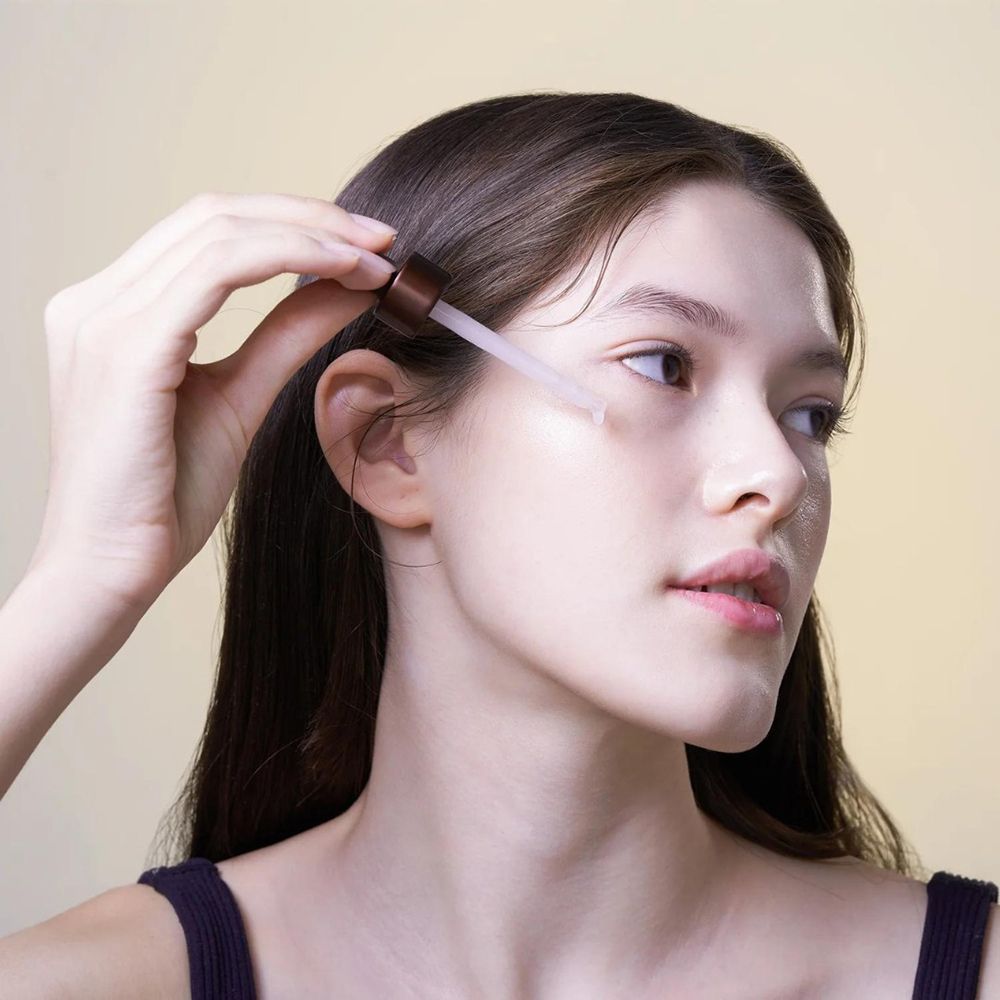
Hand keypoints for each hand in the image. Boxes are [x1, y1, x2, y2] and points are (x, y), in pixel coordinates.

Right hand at [30, 191, 397, 610]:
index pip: (208, 232)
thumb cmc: (166, 495)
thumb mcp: (241, 396)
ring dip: (312, 234)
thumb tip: (348, 286)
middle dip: (310, 216)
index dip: (292, 222)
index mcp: (113, 310)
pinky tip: (346, 274)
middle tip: (384, 240)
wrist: (114, 568)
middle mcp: (96, 300)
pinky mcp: (125, 349)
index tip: (365, 245)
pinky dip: (291, 260)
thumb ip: (286, 335)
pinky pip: (217, 273)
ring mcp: (102, 319)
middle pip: (215, 214)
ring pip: (220, 232)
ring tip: (377, 260)